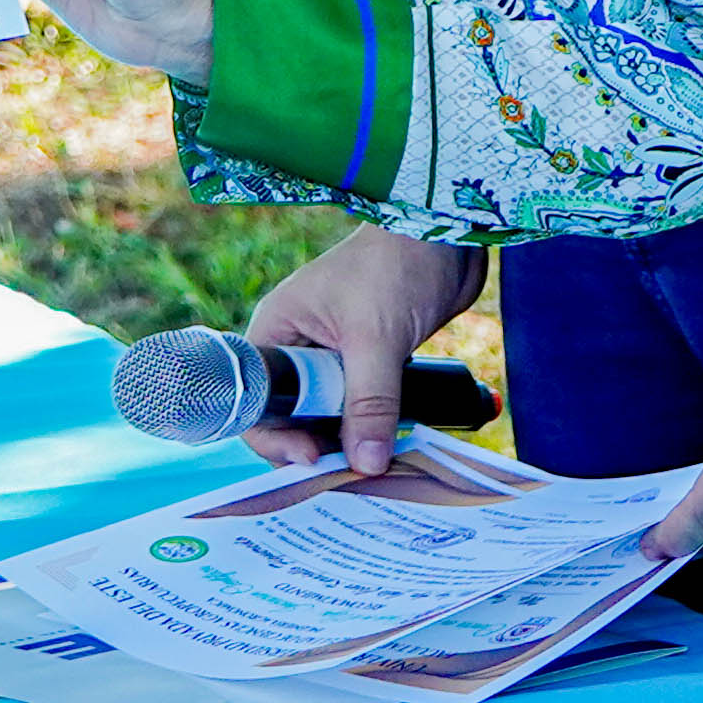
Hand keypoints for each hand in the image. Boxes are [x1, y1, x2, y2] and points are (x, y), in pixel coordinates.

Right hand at [243, 225, 483, 474]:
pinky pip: (362, 408)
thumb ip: (369, 402)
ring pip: (330, 417)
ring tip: (377, 465)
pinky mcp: (370, 361)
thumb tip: (367, 464)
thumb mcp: (375, 338)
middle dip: (318, 447)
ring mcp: (335, 356)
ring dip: (351, 442)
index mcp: (278, 333)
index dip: (276, 437)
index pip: (257, 403)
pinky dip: (375, 429)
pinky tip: (393, 448)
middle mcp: (299, 348)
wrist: (445, 232)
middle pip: (293, 417)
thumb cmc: (395, 265)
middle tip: (352, 470)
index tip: (311, 457)